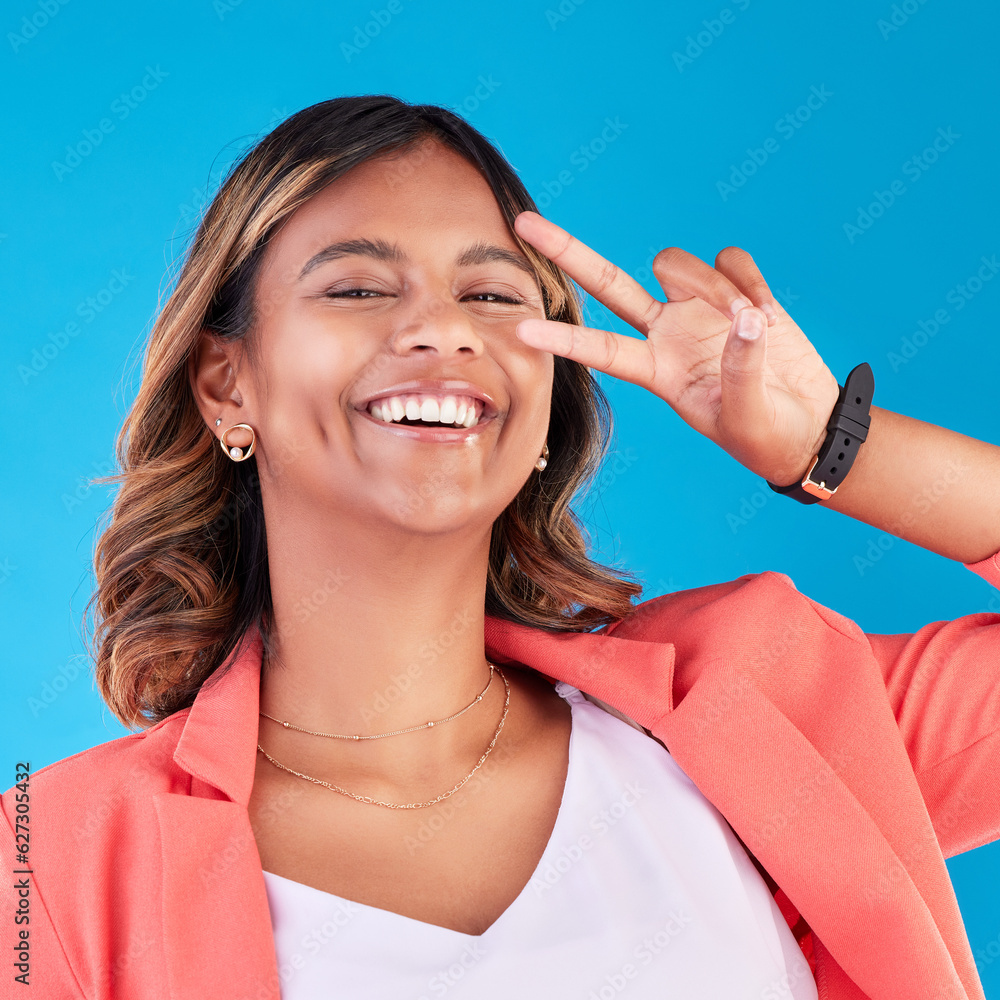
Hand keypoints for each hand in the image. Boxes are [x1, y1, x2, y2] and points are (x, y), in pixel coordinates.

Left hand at [512, 211, 840, 485]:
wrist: (808, 425)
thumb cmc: (768, 437)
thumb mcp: (748, 419)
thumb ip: (742, 371)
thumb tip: (745, 319)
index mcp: (659, 372)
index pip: (602, 351)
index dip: (563, 341)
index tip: (520, 331)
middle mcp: (667, 333)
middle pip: (607, 285)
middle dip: (568, 253)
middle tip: (524, 224)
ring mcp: (698, 310)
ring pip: (675, 263)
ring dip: (711, 284)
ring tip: (750, 322)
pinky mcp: (738, 291)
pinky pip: (729, 258)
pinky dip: (746, 277)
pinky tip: (764, 307)